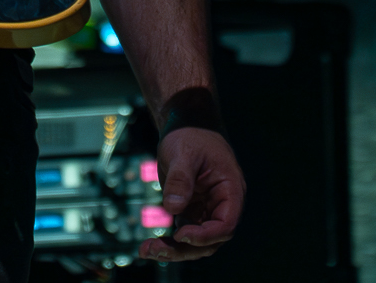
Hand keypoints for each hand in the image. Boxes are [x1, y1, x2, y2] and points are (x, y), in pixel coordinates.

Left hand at [140, 127, 242, 261]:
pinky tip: (148, 246)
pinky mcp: (192, 211)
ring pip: (196, 242)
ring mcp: (207, 210)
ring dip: (174, 250)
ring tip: (146, 250)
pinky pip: (184, 234)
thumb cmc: (190, 134)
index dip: (205, 235)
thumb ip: (180, 179)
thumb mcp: (183, 153)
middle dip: (184, 249)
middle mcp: (222, 205)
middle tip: (156, 250)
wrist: (185, 125)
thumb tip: (172, 208)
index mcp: (230, 190)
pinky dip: (168, 242)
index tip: (181, 233)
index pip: (225, 224)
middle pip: (211, 240)